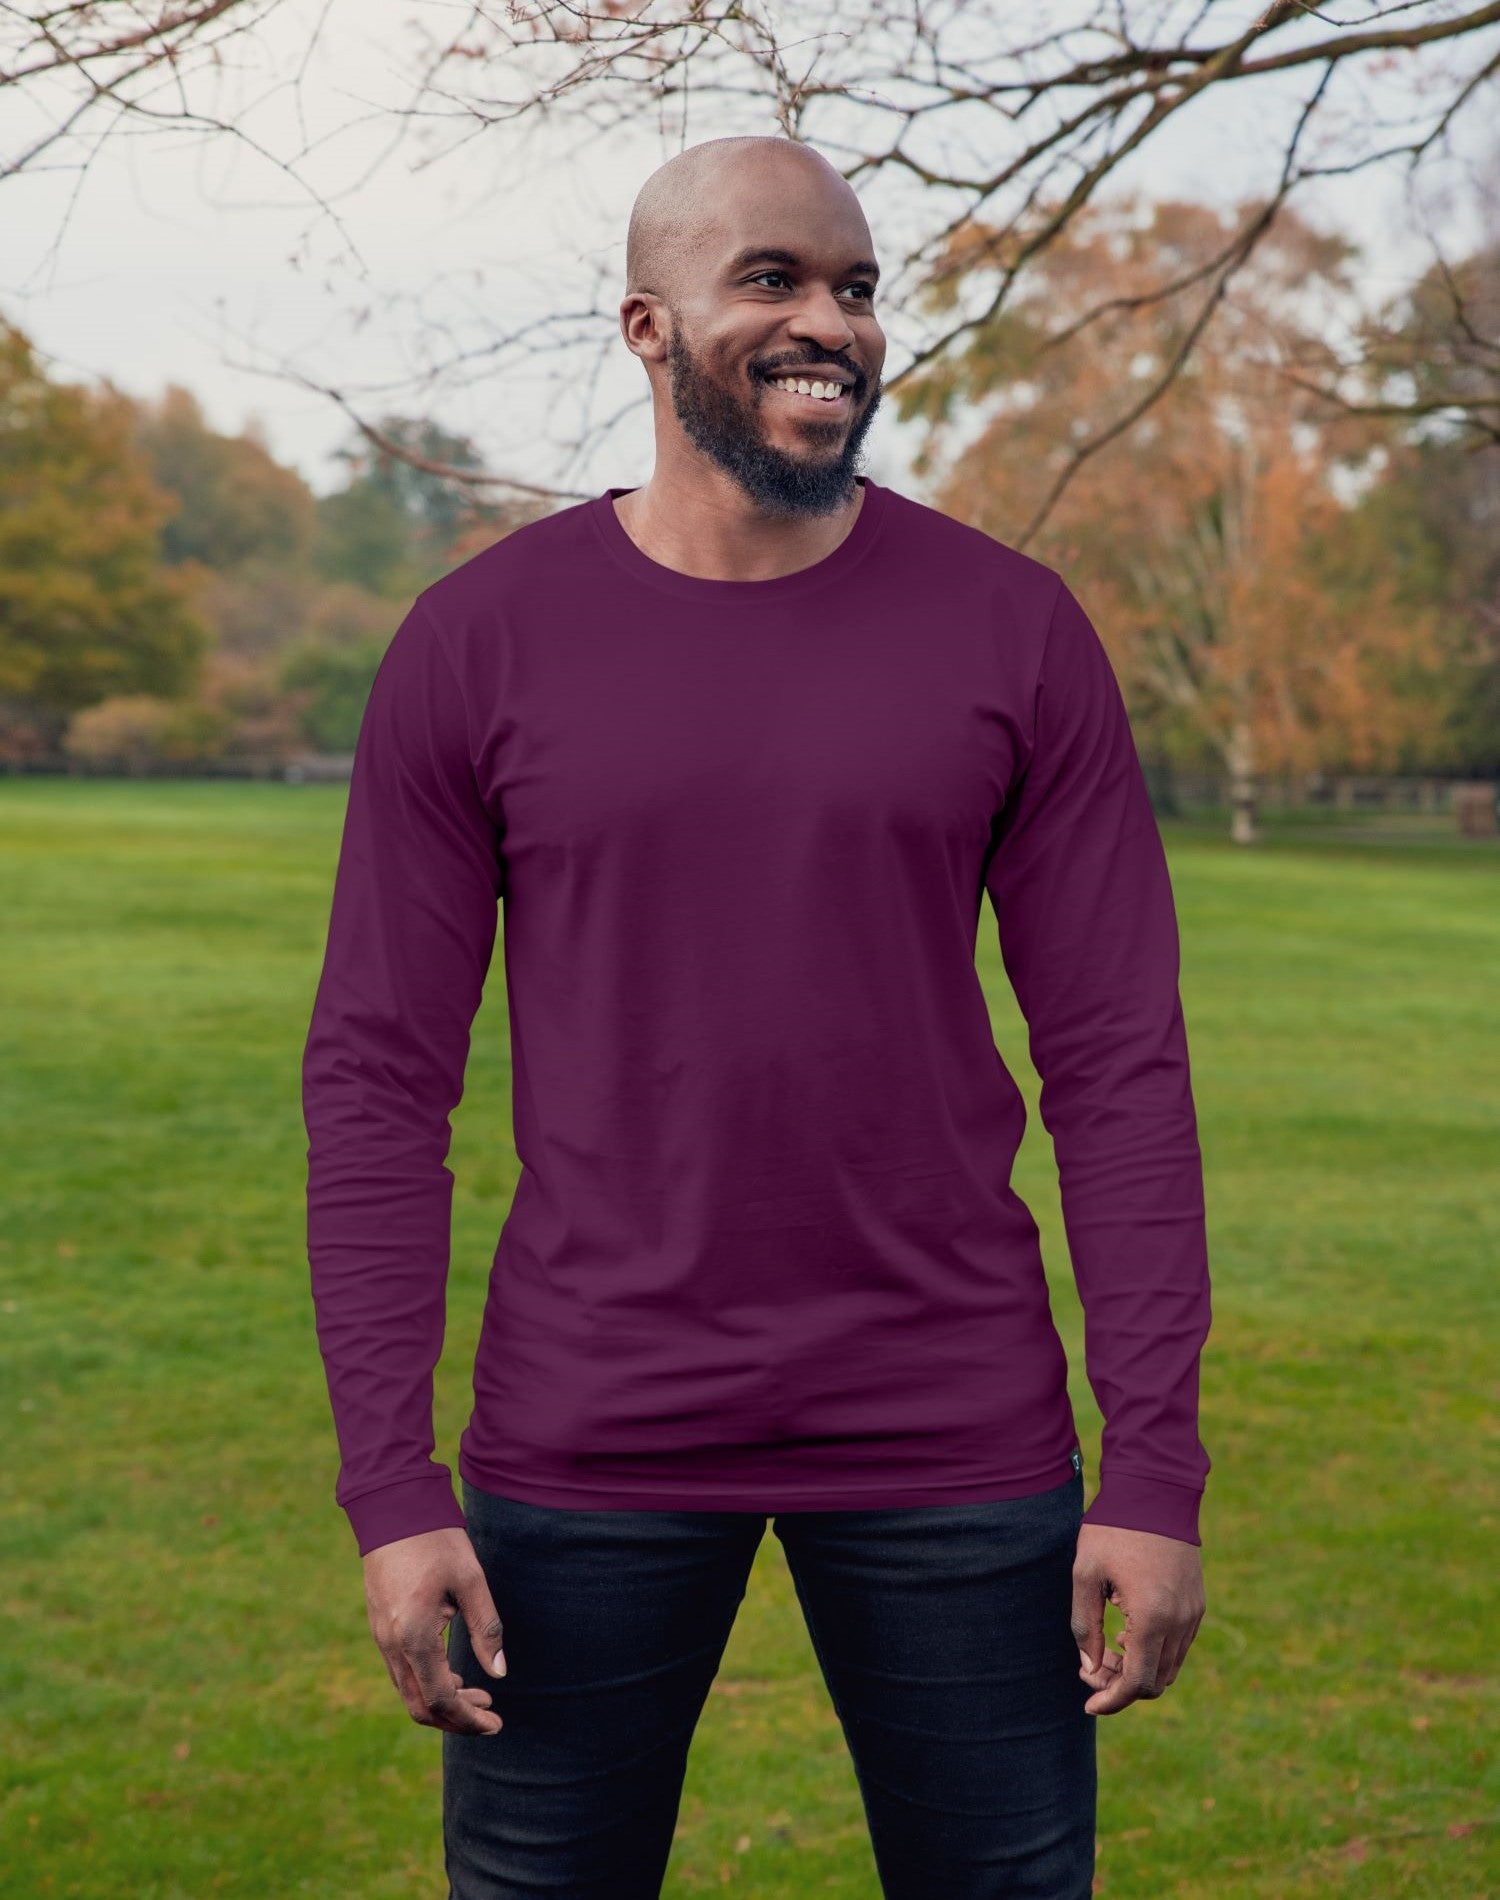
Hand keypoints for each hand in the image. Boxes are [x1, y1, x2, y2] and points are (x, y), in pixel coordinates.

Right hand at [363, 1525, 507, 1734]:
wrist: (392, 1509)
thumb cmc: (435, 1540)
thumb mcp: (470, 1579)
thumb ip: (486, 1628)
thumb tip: (500, 1673)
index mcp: (414, 1635)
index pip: (440, 1699)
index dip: (469, 1719)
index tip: (496, 1723)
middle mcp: (391, 1644)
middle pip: (420, 1706)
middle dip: (456, 1718)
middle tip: (491, 1714)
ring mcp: (381, 1638)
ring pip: (409, 1691)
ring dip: (443, 1701)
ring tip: (480, 1694)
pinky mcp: (380, 1627)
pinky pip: (402, 1672)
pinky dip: (428, 1683)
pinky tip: (453, 1672)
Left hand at [1071, 1523, 1204, 1715]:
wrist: (1155, 1491)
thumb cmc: (1114, 1529)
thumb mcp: (1085, 1573)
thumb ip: (1084, 1625)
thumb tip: (1089, 1669)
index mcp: (1152, 1617)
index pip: (1138, 1683)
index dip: (1112, 1700)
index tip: (1089, 1706)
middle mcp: (1180, 1621)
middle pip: (1156, 1682)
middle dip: (1121, 1686)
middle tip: (1090, 1670)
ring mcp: (1194, 1613)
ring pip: (1169, 1666)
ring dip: (1138, 1670)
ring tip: (1105, 1651)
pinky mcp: (1198, 1602)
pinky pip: (1178, 1645)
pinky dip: (1154, 1652)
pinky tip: (1126, 1634)